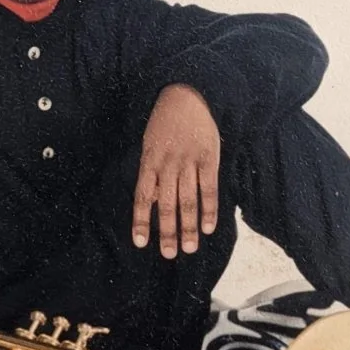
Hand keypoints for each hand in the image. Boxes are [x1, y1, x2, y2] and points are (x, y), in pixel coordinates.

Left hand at [132, 83, 220, 258]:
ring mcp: (189, 162)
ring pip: (187, 200)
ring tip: (189, 248)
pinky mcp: (208, 158)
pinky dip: (209, 209)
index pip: (142, 197)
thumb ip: (150, 174)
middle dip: (167, 232)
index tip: (141, 243)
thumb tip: (150, 203)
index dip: (141, 221)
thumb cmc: (165, 123)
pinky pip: (208, 188)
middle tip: (168, 254)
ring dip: (188, 227)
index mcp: (150, 161)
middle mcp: (168, 165)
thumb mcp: (149, 145)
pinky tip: (208, 227)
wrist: (187, 95)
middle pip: (166, 204)